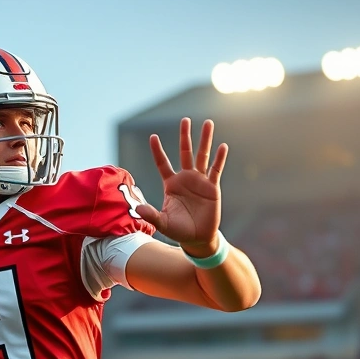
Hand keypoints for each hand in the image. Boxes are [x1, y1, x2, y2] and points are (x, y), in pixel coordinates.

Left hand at [135, 118, 227, 257]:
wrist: (197, 238)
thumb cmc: (178, 230)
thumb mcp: (162, 222)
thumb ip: (151, 214)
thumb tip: (137, 208)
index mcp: (171, 184)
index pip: (163, 163)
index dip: (158, 150)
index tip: (153, 136)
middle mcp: (185, 178)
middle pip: (185, 152)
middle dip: (184, 136)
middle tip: (184, 120)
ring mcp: (200, 181)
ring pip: (202, 156)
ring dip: (205, 140)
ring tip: (207, 123)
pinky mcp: (212, 187)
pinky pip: (216, 170)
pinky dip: (219, 159)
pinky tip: (222, 146)